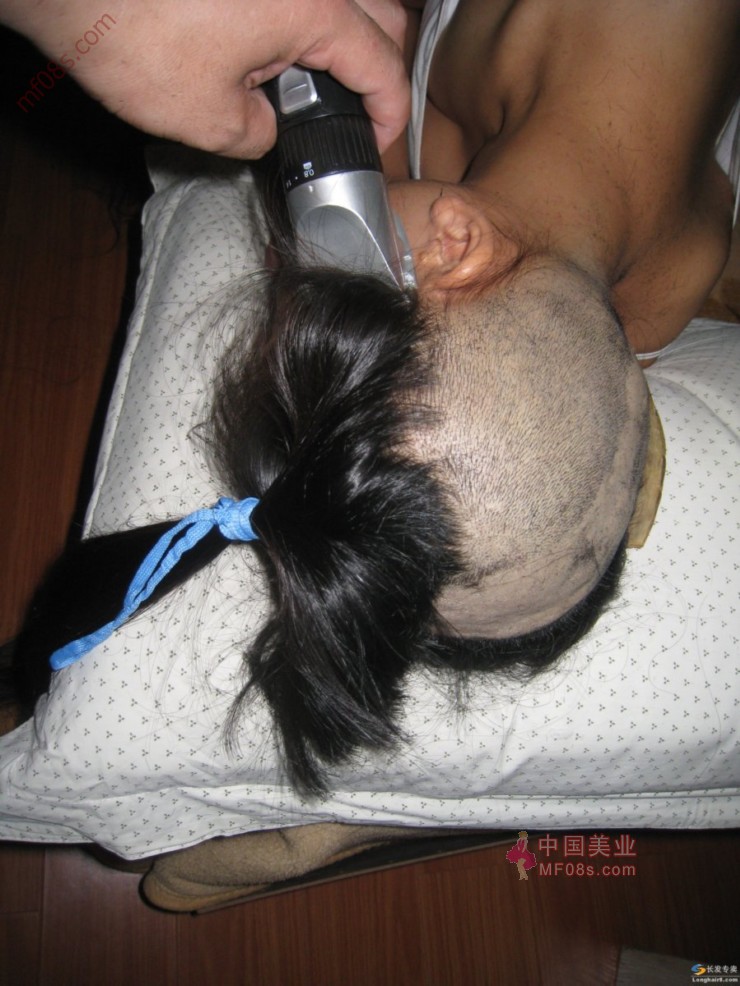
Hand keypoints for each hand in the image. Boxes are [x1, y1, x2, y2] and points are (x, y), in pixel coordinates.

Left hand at [3, 0, 409, 156]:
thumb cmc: (132, 36)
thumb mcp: (209, 120)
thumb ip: (259, 133)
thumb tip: (266, 129)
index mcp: (312, 9)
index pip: (381, 63)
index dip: (391, 111)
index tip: (383, 140)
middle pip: (378, 15)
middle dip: (378, 66)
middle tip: (358, 110)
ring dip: (340, 38)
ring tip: (311, 86)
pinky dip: (299, 21)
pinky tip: (269, 51)